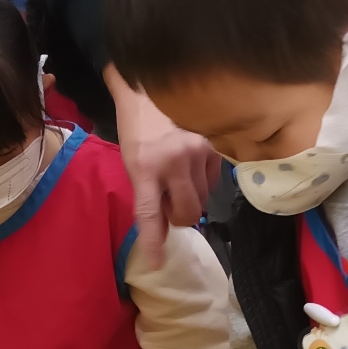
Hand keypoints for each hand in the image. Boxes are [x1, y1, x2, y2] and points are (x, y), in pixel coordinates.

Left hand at [105, 64, 223, 254]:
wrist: (152, 85)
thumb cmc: (137, 127)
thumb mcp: (132, 161)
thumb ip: (147, 195)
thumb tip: (163, 231)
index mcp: (144, 166)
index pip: (150, 213)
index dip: (153, 241)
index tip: (156, 262)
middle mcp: (173, 161)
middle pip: (186, 212)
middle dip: (179, 218)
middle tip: (168, 206)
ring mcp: (198, 152)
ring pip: (202, 199)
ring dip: (190, 198)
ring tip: (177, 181)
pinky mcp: (215, 146)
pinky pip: (213, 181)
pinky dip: (203, 182)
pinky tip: (191, 167)